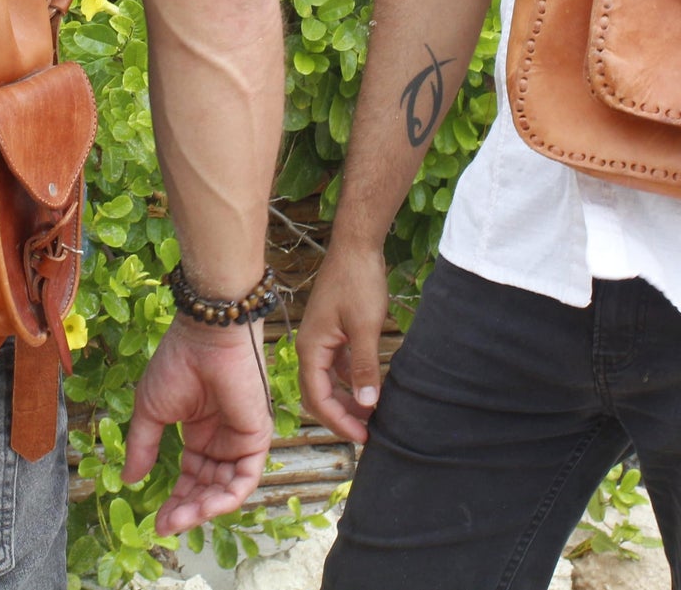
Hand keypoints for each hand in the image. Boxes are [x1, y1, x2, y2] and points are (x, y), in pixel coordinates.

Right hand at [124, 318, 273, 537]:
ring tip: (179, 520)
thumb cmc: (177, 364)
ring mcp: (240, 439)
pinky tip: (204, 507)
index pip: (191, 476)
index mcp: (200, 431)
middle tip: (166, 526)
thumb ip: (143, 447)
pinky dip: (227, 497)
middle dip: (187, 509)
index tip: (156, 523)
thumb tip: (128, 480)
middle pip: (207, 487)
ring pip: (226, 488)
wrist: (206, 337)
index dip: (175, 500)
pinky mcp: (257, 436)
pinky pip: (246, 477)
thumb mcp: (151, 411)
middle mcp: (221, 439)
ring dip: (203, 508)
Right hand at [295, 242, 388, 443]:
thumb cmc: (358, 281)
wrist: (356, 246)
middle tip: (367, 433)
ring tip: (371, 414)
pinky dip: (350, 379)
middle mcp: (309, 346)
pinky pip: (336, 365)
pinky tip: (370, 385)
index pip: (318, 398)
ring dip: (346, 399)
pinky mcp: (331, 330)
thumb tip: (367, 403)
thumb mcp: (365, 327)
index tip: (363, 436)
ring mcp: (320, 338)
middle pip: (318, 394)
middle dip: (341, 416)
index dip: (340, 421)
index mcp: (311, 348)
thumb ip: (364, 366)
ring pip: (328, 380)